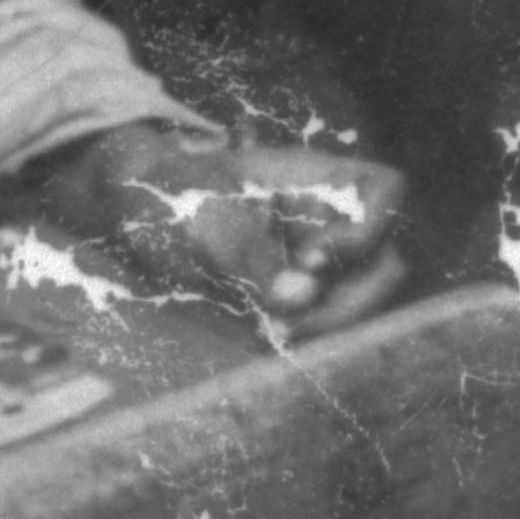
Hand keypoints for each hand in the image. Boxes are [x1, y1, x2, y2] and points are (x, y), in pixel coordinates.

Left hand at [7, 122, 402, 339]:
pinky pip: (323, 323)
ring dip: (324, 327)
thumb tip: (299, 297)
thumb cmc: (171, 200)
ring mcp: (319, 261)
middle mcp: (332, 221)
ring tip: (271, 334)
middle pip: (385, 263)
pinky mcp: (299, 296)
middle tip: (290, 323)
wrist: (132, 218)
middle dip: (348, 301)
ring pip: (358, 303)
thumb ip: (251, 260)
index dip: (370, 228)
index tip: (317, 256)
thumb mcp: (204, 223)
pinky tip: (264, 337)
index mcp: (320, 180)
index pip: (387, 191)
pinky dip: (302, 337)